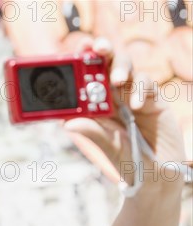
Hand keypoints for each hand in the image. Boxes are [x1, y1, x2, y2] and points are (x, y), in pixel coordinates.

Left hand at [63, 37, 185, 189]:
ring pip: (127, 68)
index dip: (81, 64)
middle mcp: (113, 99)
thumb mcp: (110, 149)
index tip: (74, 52)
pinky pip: (148, 84)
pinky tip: (136, 105)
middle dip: (101, 53)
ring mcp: (134, 97)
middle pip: (106, 66)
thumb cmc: (129, 164)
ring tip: (117, 81)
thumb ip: (94, 134)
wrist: (158, 177)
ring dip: (120, 68)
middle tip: (96, 48)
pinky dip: (141, 90)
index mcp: (96, 109)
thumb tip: (67, 123)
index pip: (86, 81)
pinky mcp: (154, 100)